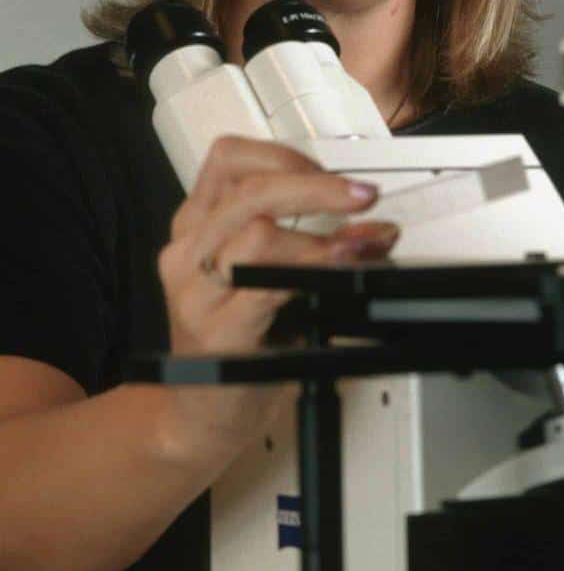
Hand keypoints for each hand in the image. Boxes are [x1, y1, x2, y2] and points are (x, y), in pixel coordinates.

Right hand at [156, 135, 397, 451]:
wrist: (202, 414)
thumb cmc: (237, 341)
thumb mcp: (263, 277)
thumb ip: (304, 241)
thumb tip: (368, 221)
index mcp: (195, 225)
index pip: (229, 159)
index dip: (285, 156)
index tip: (330, 172)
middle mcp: (188, 251)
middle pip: (250, 190)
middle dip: (317, 186)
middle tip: (363, 194)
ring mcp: (197, 292)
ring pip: (258, 233)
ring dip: (323, 232)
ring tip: (364, 240)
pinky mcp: (216, 332)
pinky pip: (269, 286)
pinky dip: (314, 270)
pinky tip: (342, 269)